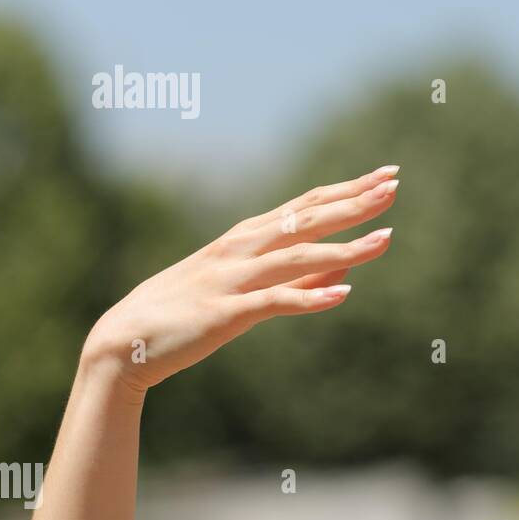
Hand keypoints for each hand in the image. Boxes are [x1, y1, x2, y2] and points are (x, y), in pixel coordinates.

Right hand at [82, 166, 400, 393]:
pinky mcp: (224, 313)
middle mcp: (242, 248)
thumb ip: (300, 274)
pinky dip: (309, 297)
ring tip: (386, 240)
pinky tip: (342, 295)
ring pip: (298, 255)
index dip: (348, 189)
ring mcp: (233, 278)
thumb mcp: (249, 287)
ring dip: (345, 246)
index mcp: (247, 237)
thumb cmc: (188, 313)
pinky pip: (274, 302)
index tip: (386, 176)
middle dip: (354, 203)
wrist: (124, 344)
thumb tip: (348, 261)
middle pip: (307, 218)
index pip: (307, 204)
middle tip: (394, 186)